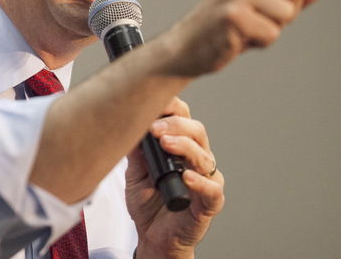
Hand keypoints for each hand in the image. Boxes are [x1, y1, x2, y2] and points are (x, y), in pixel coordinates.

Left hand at [126, 98, 223, 258]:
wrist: (153, 237)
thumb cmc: (148, 203)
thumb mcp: (135, 174)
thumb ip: (136, 153)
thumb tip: (128, 127)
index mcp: (181, 147)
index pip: (182, 118)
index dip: (171, 107)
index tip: (154, 103)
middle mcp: (197, 159)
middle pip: (196, 131)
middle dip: (176, 125)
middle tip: (155, 128)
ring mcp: (206, 179)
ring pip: (204, 156)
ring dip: (185, 146)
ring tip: (165, 142)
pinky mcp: (210, 203)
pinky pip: (212, 189)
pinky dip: (200, 181)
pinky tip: (187, 176)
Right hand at [163, 0, 340, 75]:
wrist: (186, 46)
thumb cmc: (227, 26)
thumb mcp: (260, 7)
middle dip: (285, 13)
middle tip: (255, 20)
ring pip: (286, 14)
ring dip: (272, 30)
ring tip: (244, 30)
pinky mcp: (233, 16)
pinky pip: (271, 34)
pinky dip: (260, 43)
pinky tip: (237, 40)